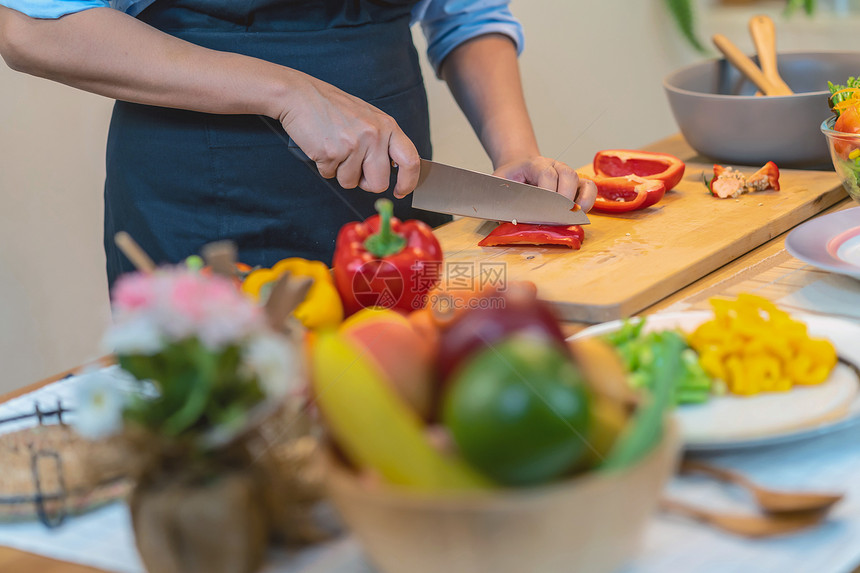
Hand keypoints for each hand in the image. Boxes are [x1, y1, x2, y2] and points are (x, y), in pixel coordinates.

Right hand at [278, 72, 419, 196]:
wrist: (300, 95)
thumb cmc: (332, 107)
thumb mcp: (367, 118)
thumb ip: (382, 141)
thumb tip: (393, 170)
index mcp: (387, 125)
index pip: (410, 161)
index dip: (408, 182)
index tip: (400, 191)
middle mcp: (374, 135)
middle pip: (379, 183)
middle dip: (364, 183)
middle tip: (353, 167)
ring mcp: (353, 144)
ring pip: (351, 183)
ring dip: (340, 172)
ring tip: (334, 148)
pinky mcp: (332, 153)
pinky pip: (330, 176)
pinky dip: (324, 166)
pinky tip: (322, 146)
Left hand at [493, 156, 596, 211]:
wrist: (519, 168)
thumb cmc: (510, 180)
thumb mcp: (498, 184)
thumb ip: (500, 197)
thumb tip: (507, 219)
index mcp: (536, 164)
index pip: (547, 174)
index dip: (547, 192)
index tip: (542, 211)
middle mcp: (556, 166)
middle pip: (568, 176)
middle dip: (563, 198)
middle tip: (556, 217)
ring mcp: (568, 175)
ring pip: (582, 182)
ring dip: (579, 201)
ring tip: (572, 217)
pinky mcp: (577, 185)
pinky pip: (590, 189)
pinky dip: (589, 201)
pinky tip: (581, 214)